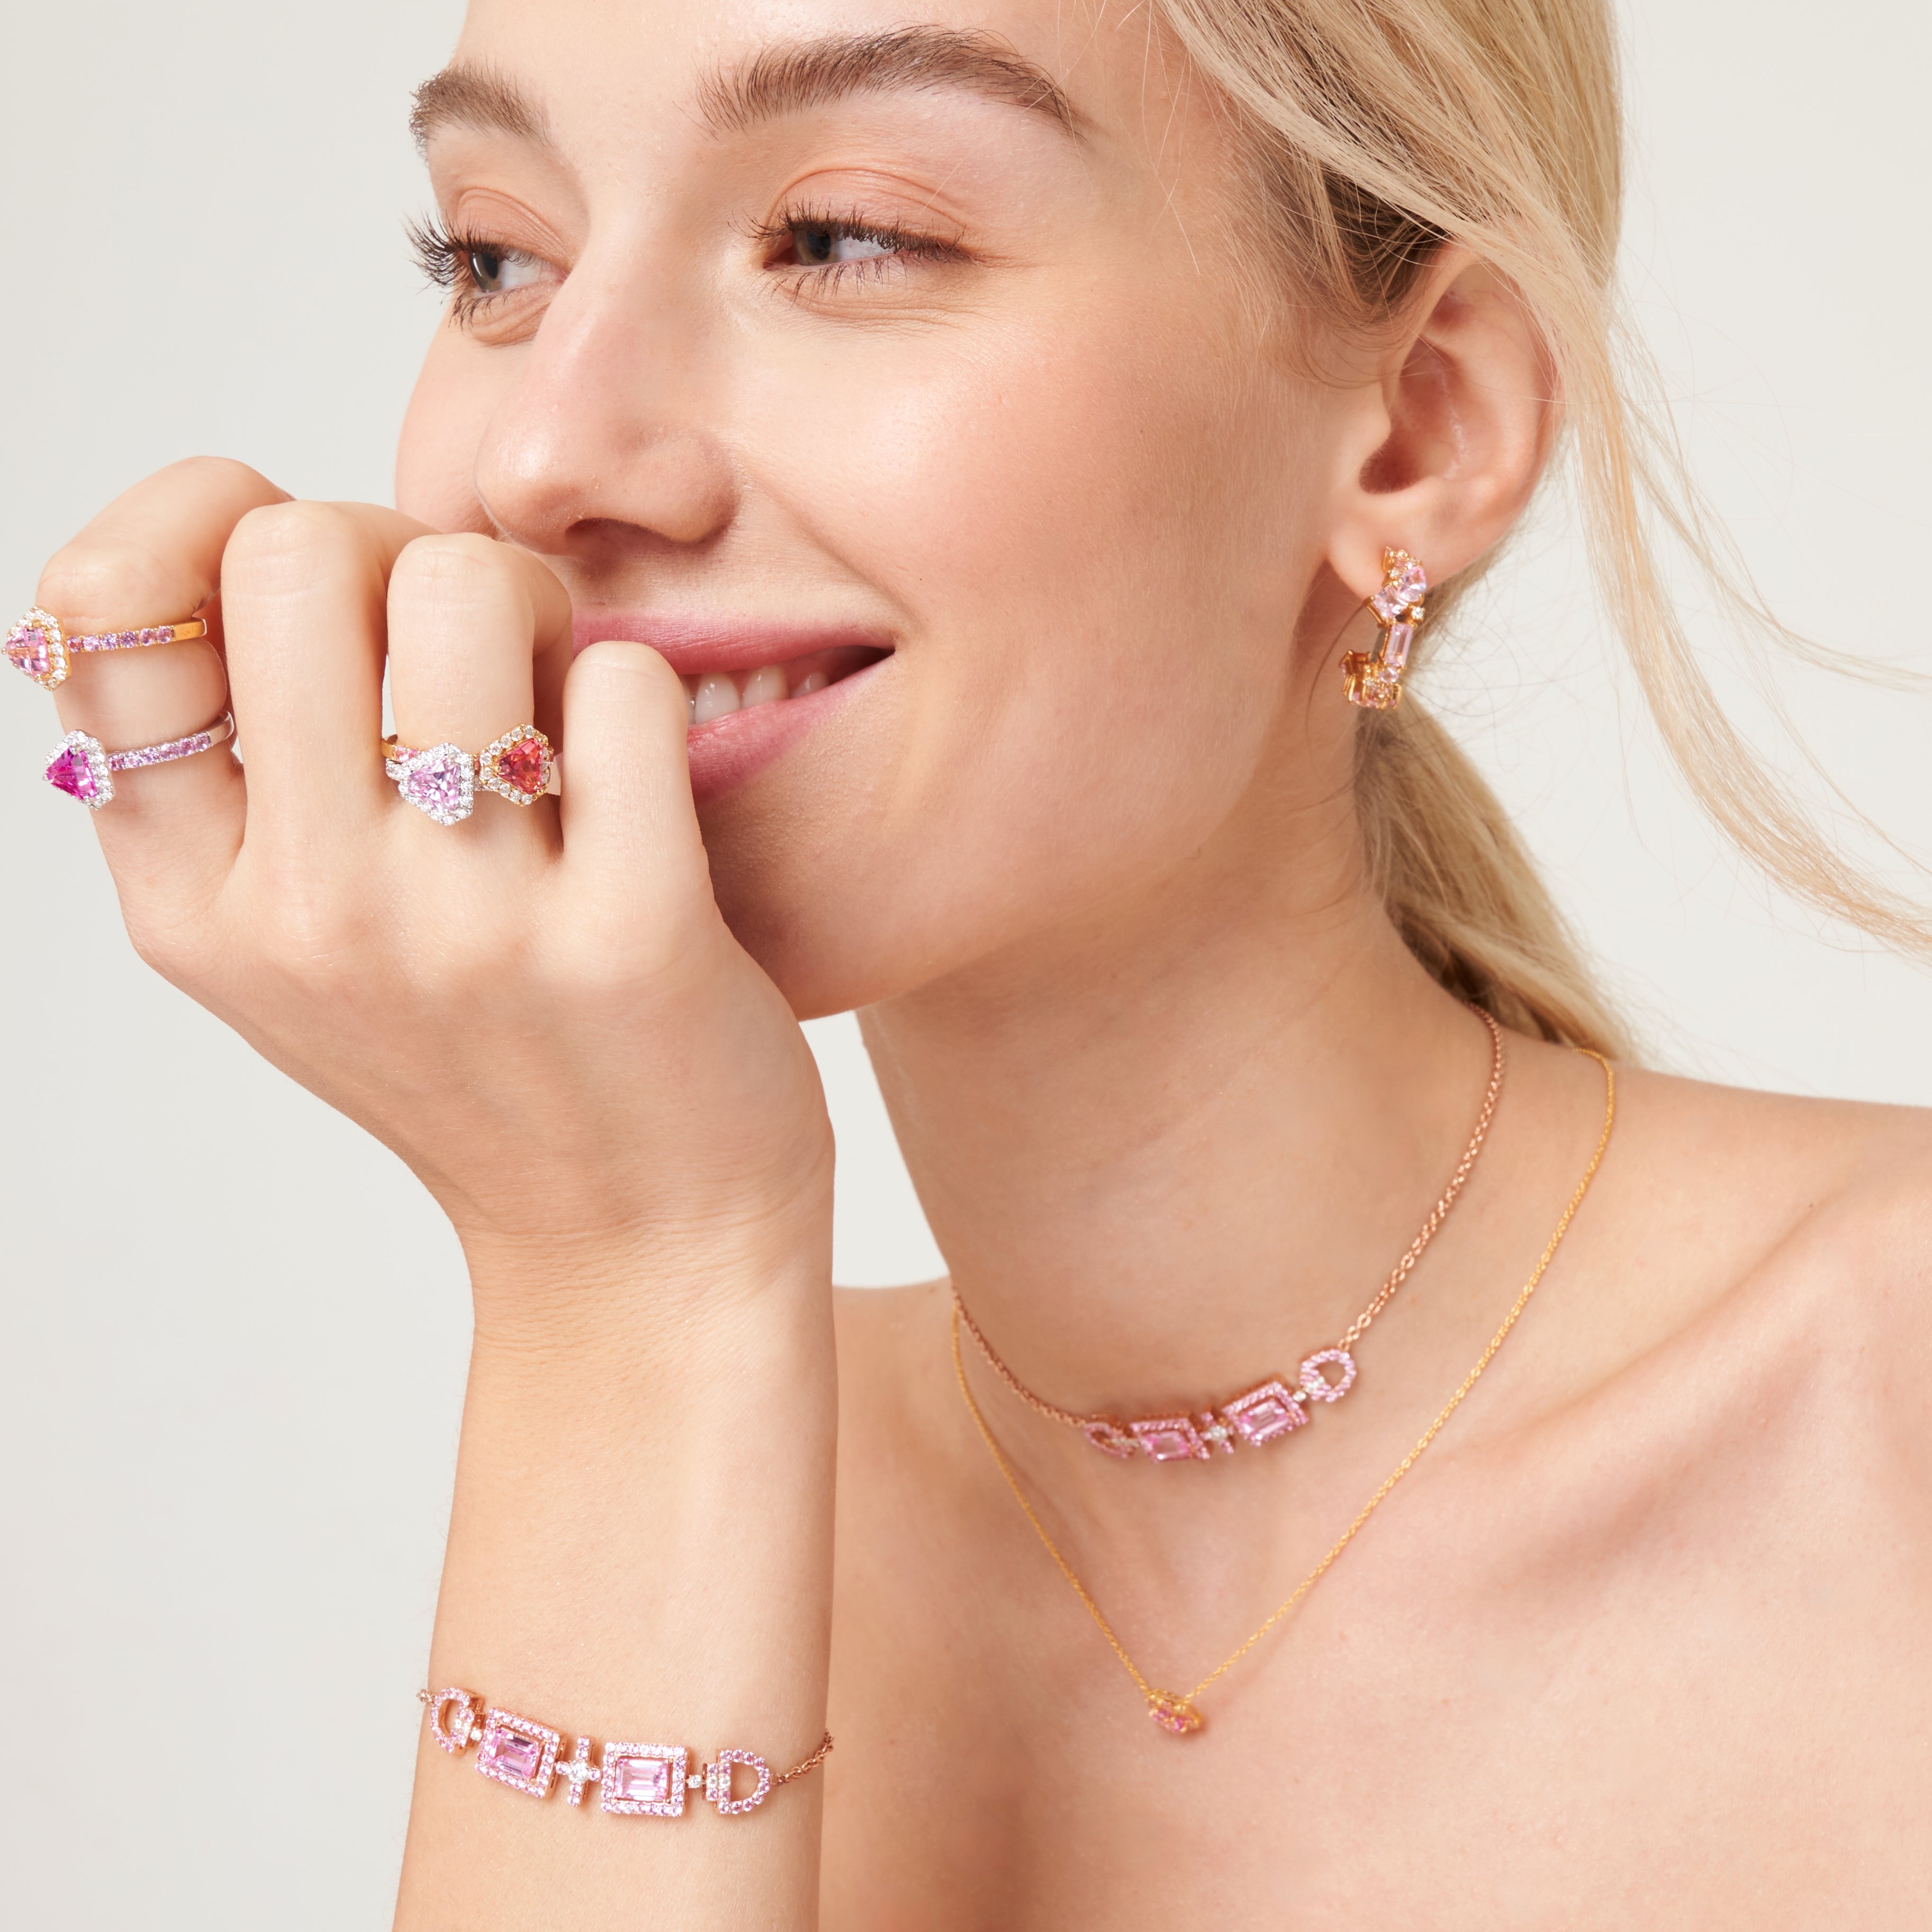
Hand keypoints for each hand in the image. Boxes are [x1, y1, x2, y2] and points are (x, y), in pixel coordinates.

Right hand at [35, 458, 833, 1323]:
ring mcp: (465, 929)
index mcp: (193, 902)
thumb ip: (223, 780)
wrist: (638, 1240)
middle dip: (401, 548)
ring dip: (534, 603)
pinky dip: (642, 695)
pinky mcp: (627, 939)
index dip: (206, 529)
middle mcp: (308, 914)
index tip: (317, 592)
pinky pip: (624, 684)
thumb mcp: (291, 948)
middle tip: (472, 641)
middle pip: (296, 549)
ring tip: (559, 696)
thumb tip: (213, 543)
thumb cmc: (482, 1059)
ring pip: (466, 584)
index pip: (98, 607)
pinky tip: (638, 781)